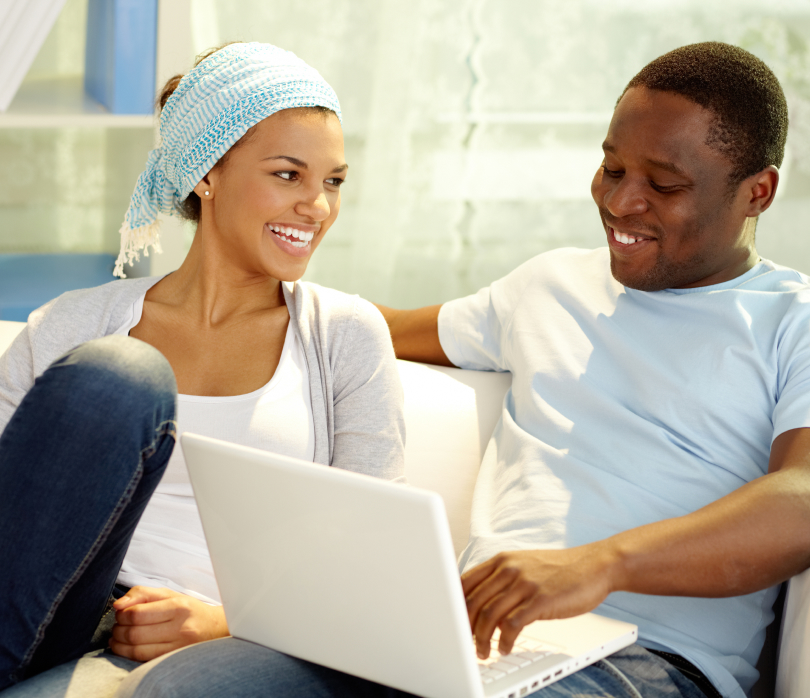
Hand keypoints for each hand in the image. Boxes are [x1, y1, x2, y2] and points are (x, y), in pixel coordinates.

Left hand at [110, 586, 228, 661]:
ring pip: (137, 649)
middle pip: (135, 632)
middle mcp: (180, 627)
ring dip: (119, 644)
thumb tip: (118, 605)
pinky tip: (125, 647)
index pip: (138, 613)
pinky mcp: (173, 659)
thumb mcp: (169, 594)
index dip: (122, 614)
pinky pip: (143, 659)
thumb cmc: (188, 610)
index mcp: (179, 606)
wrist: (214, 629)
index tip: (121, 613)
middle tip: (117, 625)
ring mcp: (178, 646)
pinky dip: (127, 654)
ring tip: (118, 637)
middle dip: (118, 629)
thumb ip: (142, 594)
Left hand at [461, 545, 618, 658]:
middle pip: (473, 601)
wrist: (594, 565)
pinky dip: (504, 641)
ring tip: (483, 652)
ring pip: (489, 615)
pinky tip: (504, 648)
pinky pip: (513, 625)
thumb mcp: (525, 566)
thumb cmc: (560, 569)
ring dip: (482, 639)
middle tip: (465, 644)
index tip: (452, 623)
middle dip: (465, 627)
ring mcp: (525, 583)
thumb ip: (502, 581)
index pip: (465, 582)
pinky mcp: (541, 600)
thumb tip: (482, 605)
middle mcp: (509, 569)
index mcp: (502, 560)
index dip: (455, 605)